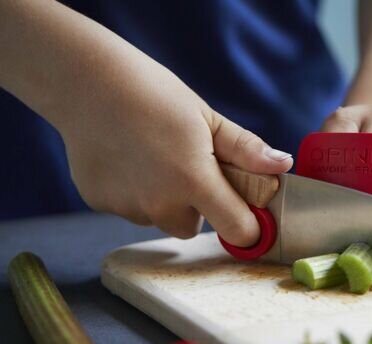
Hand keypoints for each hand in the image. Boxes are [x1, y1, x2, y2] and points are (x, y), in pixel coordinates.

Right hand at [59, 59, 291, 245]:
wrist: (85, 80)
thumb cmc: (154, 93)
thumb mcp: (208, 118)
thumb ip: (246, 149)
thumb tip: (282, 166)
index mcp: (194, 181)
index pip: (238, 230)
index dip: (247, 225)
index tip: (247, 212)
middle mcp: (160, 203)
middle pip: (192, 228)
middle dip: (197, 208)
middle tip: (188, 169)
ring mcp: (127, 206)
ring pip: (159, 217)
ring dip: (163, 200)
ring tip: (153, 158)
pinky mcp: (100, 202)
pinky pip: (130, 207)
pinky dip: (133, 192)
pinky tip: (127, 159)